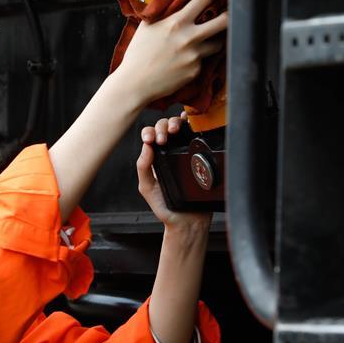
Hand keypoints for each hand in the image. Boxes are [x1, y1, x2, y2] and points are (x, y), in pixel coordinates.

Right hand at [114, 0, 227, 106]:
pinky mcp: (195, 71)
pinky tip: (184, 62)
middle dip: (229, 15)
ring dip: (214, 41)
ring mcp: (194, 56)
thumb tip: (171, 1)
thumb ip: (163, 12)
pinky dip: (198, 60)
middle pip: (223, 22)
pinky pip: (203, 62)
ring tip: (207, 41)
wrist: (135, 83)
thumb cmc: (137, 54)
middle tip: (229, 14)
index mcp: (177, 22)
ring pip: (217, 44)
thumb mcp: (147, 26)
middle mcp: (189, 38)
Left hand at [136, 112, 213, 229]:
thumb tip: (145, 147)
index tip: (152, 140)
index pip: (151, 135)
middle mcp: (170, 151)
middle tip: (163, 138)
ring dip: (176, 122)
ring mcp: (186, 151)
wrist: (188, 220)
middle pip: (165, 126)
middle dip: (162, 126)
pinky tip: (190, 122)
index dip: (150, 132)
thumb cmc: (166, 206)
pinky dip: (194, 123)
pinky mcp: (201, 153)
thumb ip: (143, 167)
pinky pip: (198, 134)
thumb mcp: (147, 187)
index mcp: (156, 156)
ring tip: (174, 131)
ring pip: (181, 126)